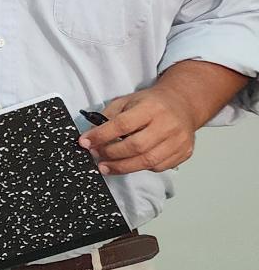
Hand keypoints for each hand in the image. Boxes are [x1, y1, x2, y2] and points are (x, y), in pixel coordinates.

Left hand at [81, 87, 197, 174]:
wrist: (183, 105)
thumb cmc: (152, 104)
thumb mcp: (127, 101)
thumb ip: (108, 116)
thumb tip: (90, 135)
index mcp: (151, 108)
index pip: (122, 125)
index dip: (101, 135)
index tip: (85, 142)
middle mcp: (167, 125)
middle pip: (136, 146)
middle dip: (111, 154)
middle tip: (96, 156)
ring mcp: (178, 140)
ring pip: (148, 161)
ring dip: (122, 167)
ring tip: (106, 166)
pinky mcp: (184, 153)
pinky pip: (158, 167)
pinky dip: (140, 168)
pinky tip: (130, 163)